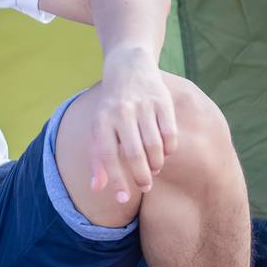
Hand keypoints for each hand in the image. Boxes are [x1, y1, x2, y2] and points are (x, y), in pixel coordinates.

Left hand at [89, 47, 178, 202]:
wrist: (128, 66)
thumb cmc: (111, 106)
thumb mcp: (98, 127)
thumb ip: (97, 157)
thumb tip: (97, 189)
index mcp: (101, 120)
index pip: (106, 155)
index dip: (115, 179)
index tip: (124, 199)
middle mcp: (121, 112)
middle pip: (133, 153)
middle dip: (141, 176)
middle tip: (145, 186)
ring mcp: (142, 105)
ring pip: (154, 145)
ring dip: (156, 162)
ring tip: (154, 168)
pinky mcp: (162, 100)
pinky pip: (170, 132)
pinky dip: (169, 147)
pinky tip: (165, 152)